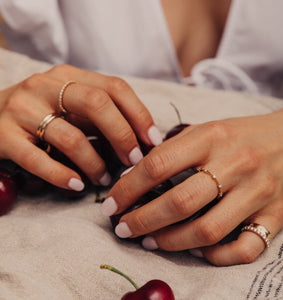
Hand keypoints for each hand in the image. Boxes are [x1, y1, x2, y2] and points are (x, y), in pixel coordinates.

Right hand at [0, 64, 161, 189]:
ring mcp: (22, 109)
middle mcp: (45, 85)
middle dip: (123, 136)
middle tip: (134, 161)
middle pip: (97, 104)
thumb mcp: (70, 105)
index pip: (115, 87)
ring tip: (104, 179)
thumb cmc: (40, 114)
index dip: (140, 114)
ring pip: (71, 137)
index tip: (153, 140)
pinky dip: (62, 176)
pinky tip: (77, 185)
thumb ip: (100, 115)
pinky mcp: (2, 136)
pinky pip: (38, 160)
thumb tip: (140, 138)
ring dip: (95, 164)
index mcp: (68, 75)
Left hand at [103, 101, 282, 265]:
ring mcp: (259, 193)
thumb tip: (135, 175)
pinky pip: (245, 249)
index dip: (127, 188)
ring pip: (207, 231)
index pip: (157, 164)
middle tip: (122, 228)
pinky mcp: (277, 215)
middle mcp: (236, 164)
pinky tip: (195, 251)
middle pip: (179, 202)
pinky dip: (216, 257)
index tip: (111, 203)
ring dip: (170, 242)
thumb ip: (174, 149)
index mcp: (212, 138)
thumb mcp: (208, 129)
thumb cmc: (244, 134)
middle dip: (142, 221)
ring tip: (149, 241)